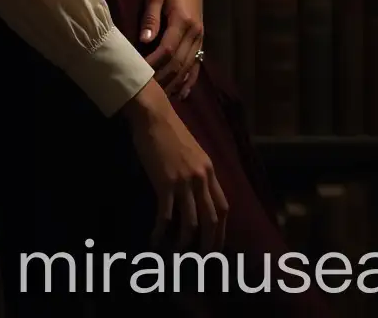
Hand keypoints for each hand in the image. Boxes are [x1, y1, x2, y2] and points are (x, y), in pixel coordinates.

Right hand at [122, 80, 227, 251]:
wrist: (153, 115)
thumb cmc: (169, 131)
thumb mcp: (192, 151)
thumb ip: (197, 171)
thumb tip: (197, 193)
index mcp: (209, 170)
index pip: (223, 207)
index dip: (221, 231)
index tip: (215, 246)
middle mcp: (201, 178)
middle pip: (213, 220)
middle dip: (209, 245)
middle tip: (201, 262)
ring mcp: (184, 181)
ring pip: (191, 224)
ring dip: (183, 244)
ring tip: (173, 256)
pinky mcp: (165, 183)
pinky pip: (166, 216)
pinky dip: (161, 233)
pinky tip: (153, 241)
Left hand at [139, 0, 203, 100]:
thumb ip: (150, 17)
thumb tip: (144, 40)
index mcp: (182, 20)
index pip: (166, 51)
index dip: (152, 66)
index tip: (137, 75)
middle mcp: (194, 32)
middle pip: (178, 64)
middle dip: (162, 79)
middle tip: (145, 92)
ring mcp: (200, 35)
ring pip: (188, 66)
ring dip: (174, 83)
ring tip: (160, 98)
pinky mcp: (201, 36)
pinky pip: (197, 63)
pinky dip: (189, 79)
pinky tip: (181, 92)